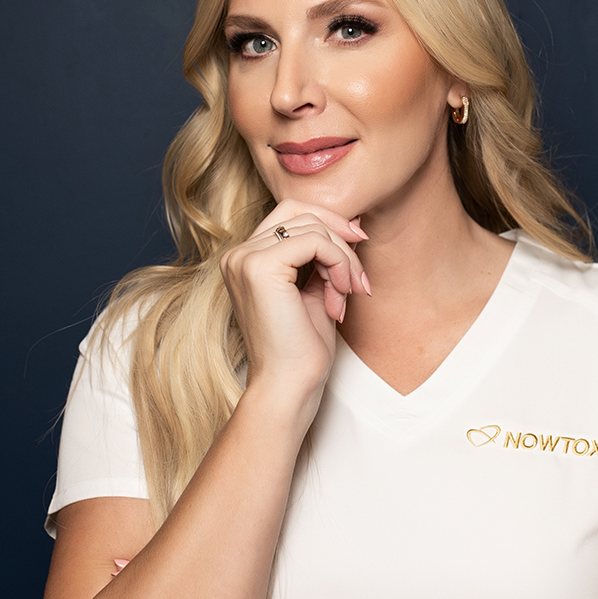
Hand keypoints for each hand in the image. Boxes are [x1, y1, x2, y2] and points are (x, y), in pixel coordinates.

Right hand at [220, 201, 369, 403]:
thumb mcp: (314, 292)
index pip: (290, 214)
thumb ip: (323, 258)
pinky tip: (340, 293)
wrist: (288, 387)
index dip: (330, 224)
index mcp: (246, 259)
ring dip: (342, 258)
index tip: (359, 247)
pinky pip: (315, 241)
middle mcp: (238, 254)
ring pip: (312, 226)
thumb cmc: (301, 351)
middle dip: (339, 236)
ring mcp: (245, 259)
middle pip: (299, 211)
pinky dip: (338, 262)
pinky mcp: (260, 267)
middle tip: (359, 273)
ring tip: (347, 294)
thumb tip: (351, 222)